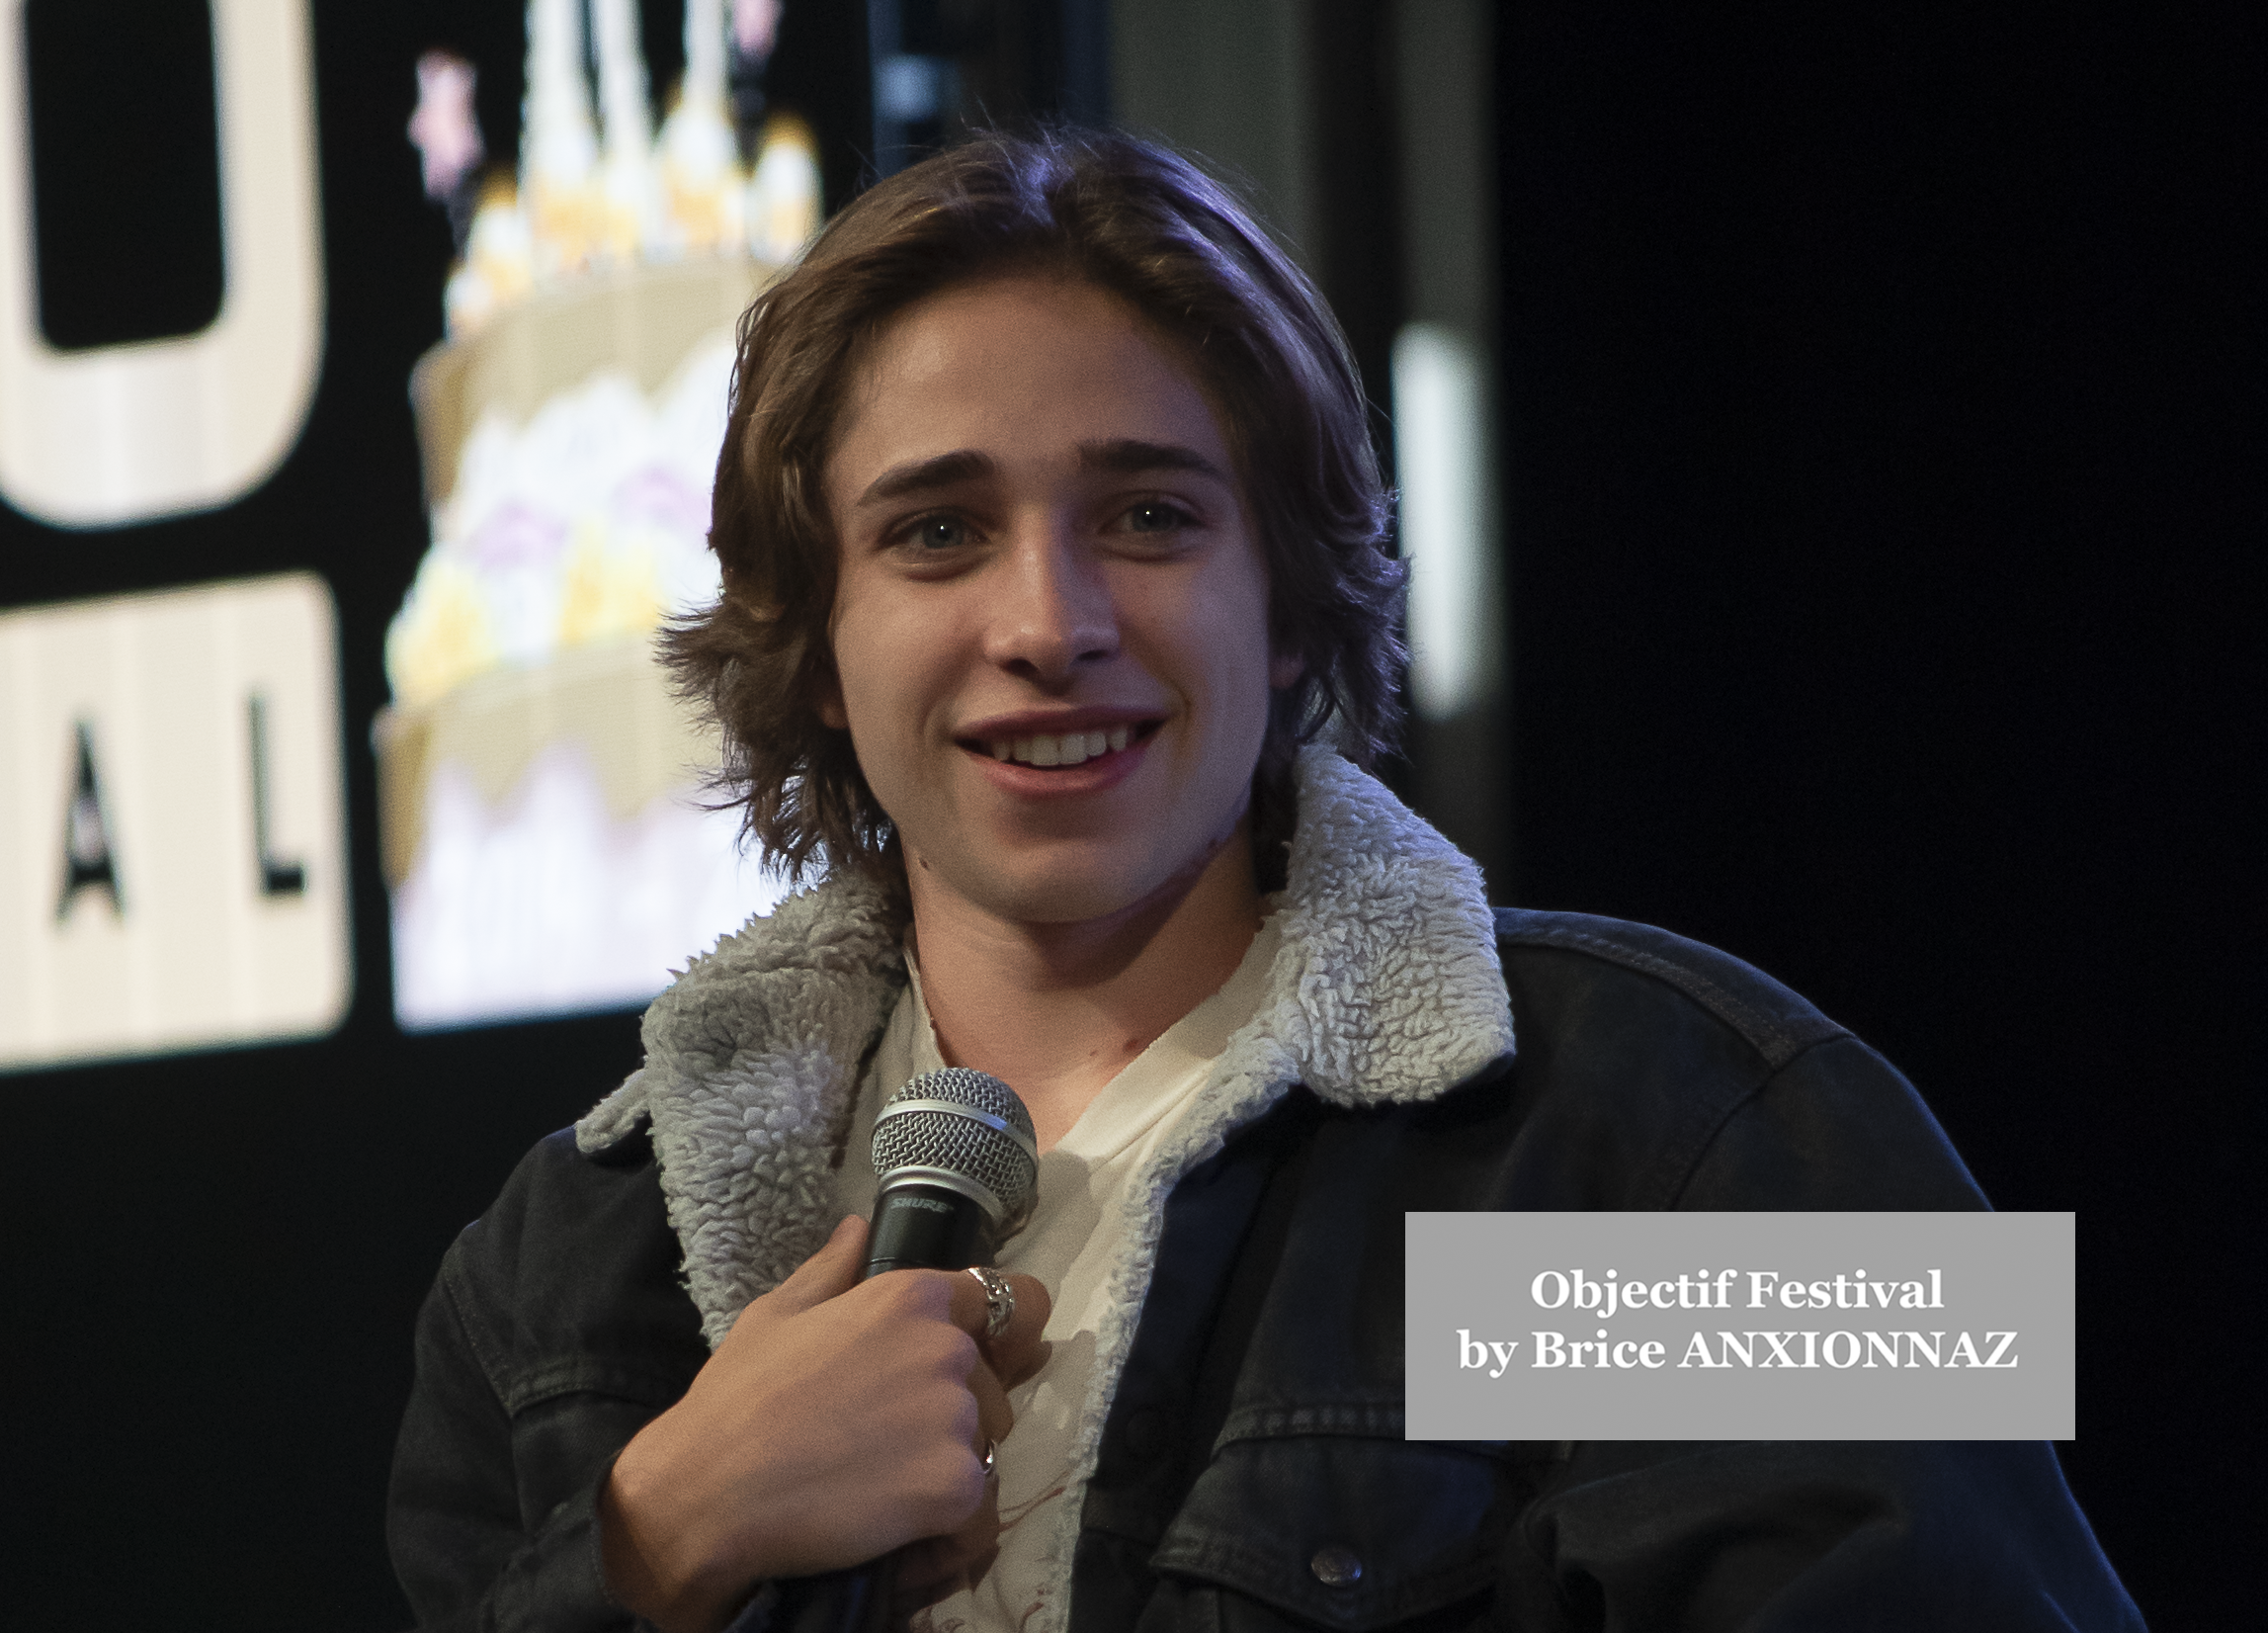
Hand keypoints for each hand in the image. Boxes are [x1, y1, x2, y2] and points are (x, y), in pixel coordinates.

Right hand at [599, 1215, 1050, 1632]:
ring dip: (950, 1466)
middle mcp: (947, 1348)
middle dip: (956, 1410)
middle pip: (993, 1384)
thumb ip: (832, 1269)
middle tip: (887, 1442)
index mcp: (911, 1298)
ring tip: (884, 1488)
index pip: (1005, 1300)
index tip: (973, 1363)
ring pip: (986, 1446)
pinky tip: (900, 1532)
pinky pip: (978, 1511)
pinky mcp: (957, 1486)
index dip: (996, 1334)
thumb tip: (857, 1229)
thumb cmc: (735, 1400)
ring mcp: (957, 1418)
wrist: (707, 1493)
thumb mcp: (776, 1314)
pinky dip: (948, 1528)